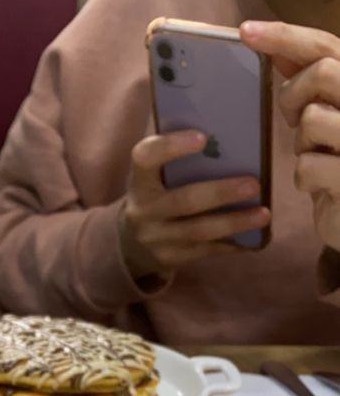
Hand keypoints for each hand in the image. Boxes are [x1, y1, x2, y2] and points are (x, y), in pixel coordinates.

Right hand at [120, 130, 270, 280]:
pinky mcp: (169, 258)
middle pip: (184, 201)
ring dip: (234, 222)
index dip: (171, 147)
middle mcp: (143, 211)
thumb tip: (226, 136)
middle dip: (220, 193)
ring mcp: (155, 239)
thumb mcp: (154, 176)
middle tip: (254, 185)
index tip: (202, 138)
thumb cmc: (156, 193)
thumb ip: (176, 158)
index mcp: (139, 180)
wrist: (132, 240)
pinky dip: (230, 243)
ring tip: (264, 214)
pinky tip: (253, 236)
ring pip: (198, 231)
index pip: (146, 158)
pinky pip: (204, 251)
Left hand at [241, 20, 339, 252]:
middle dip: (294, 94)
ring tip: (316, 156)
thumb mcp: (326, 118)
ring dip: (301, 143)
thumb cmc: (338, 164)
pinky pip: (308, 165)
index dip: (286, 36)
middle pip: (323, 72)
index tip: (246, 32)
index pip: (327, 46)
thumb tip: (274, 46)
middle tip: (293, 118)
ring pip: (313, 119)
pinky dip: (303, 177)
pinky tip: (318, 185)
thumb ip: (309, 83)